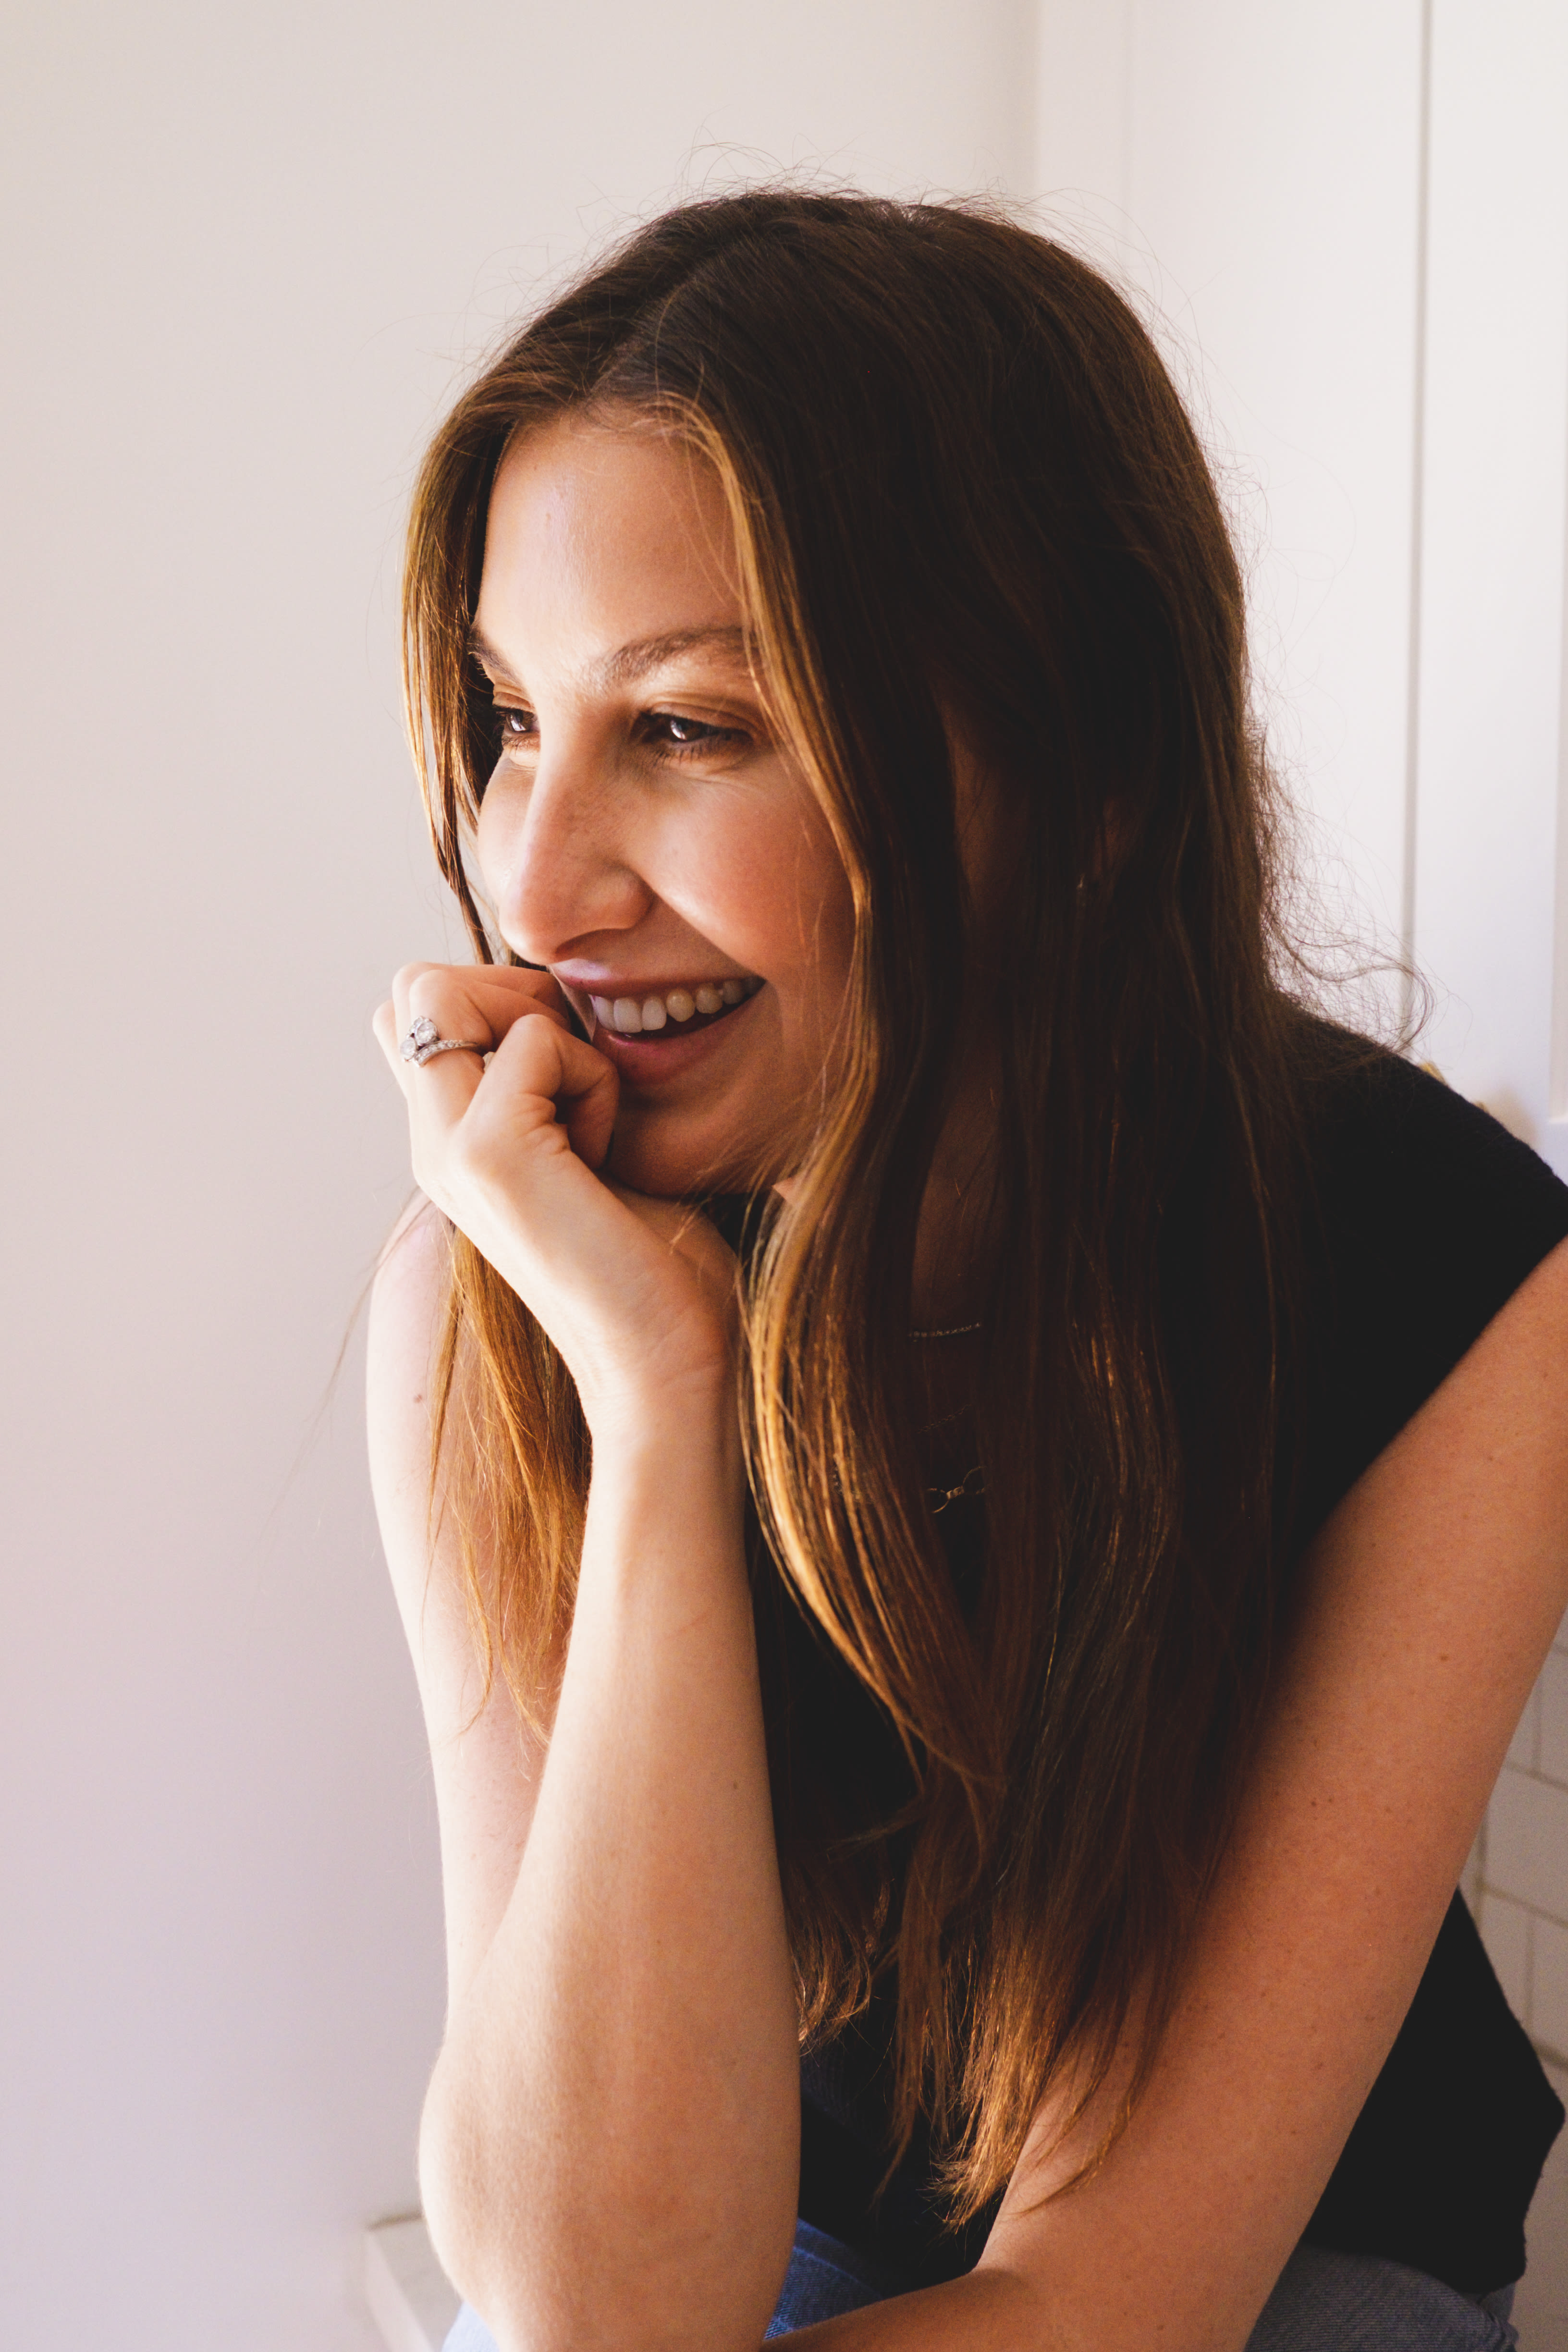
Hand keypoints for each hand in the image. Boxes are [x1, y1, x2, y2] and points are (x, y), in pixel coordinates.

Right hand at [373, 964, 738, 1429]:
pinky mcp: (486, 1156)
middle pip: (417, 987)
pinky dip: (590, 1074)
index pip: (416, 1008)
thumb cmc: (660, 1260)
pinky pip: (534, 1038)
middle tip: (579, 1069)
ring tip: (590, 1112)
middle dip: (510, 990)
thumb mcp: (592, 1144)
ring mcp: (445, 1151)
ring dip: (545, 1028)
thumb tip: (560, 997)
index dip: (495, 995)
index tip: (570, 1058)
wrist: (673, 1360)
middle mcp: (429, 1146)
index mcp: (447, 1142)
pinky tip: (607, 1152)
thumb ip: (552, 1083)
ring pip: (444, 993)